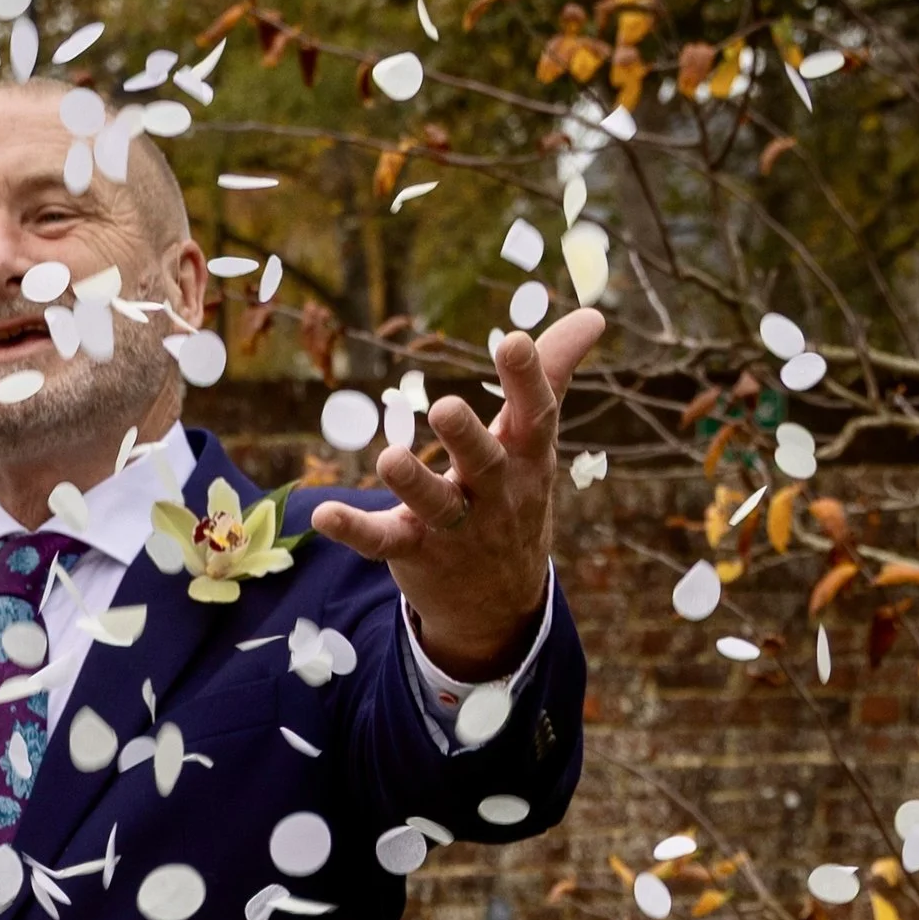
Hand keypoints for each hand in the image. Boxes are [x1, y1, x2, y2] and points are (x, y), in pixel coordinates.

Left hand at [312, 307, 604, 679]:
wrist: (500, 603)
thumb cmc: (515, 498)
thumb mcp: (537, 442)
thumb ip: (554, 376)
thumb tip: (595, 316)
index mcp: (525, 459)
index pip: (535, 416)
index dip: (527, 380)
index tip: (515, 341)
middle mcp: (494, 494)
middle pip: (483, 464)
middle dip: (466, 438)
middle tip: (445, 407)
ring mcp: (454, 528)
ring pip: (434, 505)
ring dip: (412, 484)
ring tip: (389, 459)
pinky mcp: (413, 552)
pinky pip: (382, 542)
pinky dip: (353, 530)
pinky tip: (323, 514)